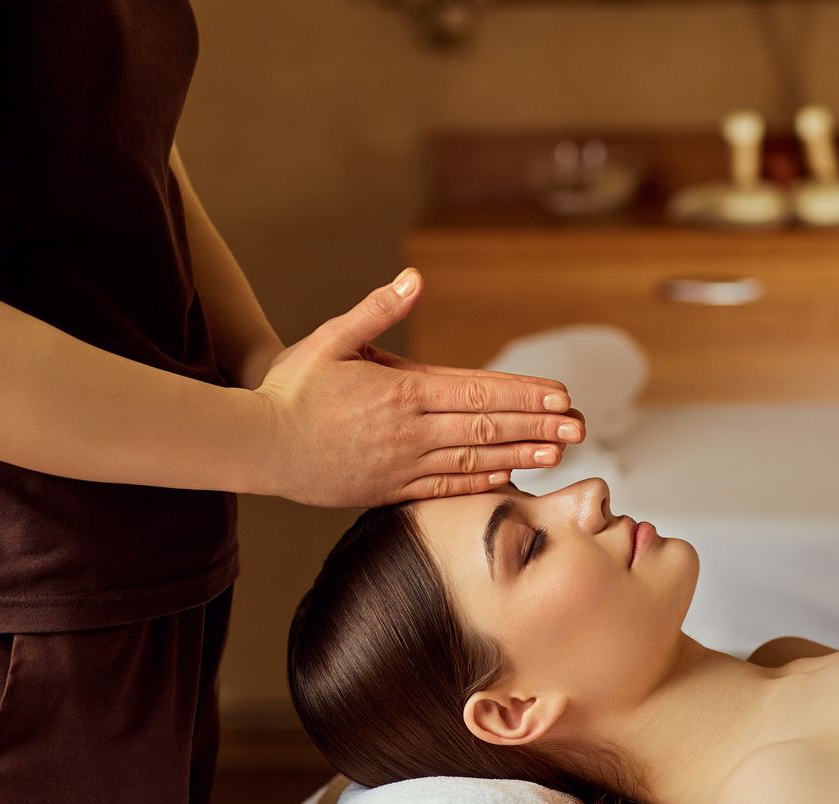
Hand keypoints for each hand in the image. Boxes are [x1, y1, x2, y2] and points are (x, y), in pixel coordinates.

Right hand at [251, 269, 587, 506]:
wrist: (256, 446)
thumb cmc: (290, 389)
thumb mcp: (330, 339)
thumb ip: (377, 310)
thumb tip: (415, 278)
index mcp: (400, 391)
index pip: (477, 393)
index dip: (523, 395)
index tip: (560, 394)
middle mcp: (409, 431)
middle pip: (487, 429)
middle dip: (538, 425)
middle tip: (581, 426)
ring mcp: (402, 465)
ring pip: (474, 461)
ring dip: (521, 456)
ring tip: (560, 452)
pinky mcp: (389, 490)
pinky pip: (447, 488)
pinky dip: (483, 484)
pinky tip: (511, 479)